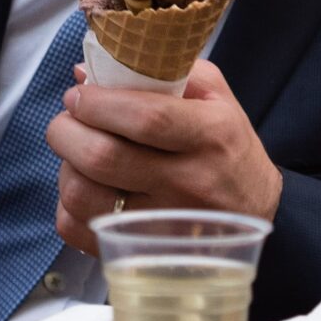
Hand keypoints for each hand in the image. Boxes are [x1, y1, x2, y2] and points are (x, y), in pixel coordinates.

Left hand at [47, 59, 282, 252]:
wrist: (255, 210)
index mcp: (211, 136)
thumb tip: (85, 73)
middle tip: (68, 119)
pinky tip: (87, 187)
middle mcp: (188, 183)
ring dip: (66, 166)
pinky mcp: (139, 248)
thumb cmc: (227, 146)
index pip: (146, 117)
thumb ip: (159, 71)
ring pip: (83, 196)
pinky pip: (78, 228)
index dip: (99, 103)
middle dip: (66, 130)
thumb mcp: (215, 96)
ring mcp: (162, 223)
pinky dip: (68, 204)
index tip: (80, 94)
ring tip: (77, 153)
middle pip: (104, 157)